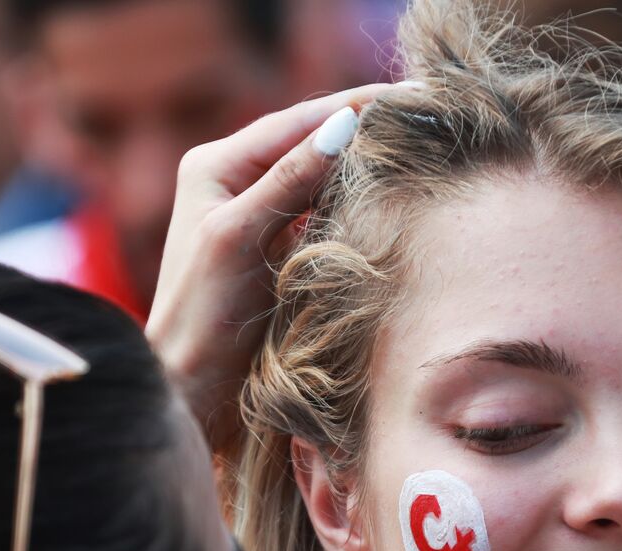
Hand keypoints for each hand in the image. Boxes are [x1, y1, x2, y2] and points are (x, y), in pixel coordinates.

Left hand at [147, 83, 405, 450]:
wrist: (194, 387)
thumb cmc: (202, 314)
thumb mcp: (239, 238)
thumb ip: (289, 181)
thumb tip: (344, 125)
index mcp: (216, 165)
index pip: (295, 122)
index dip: (352, 105)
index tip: (410, 93)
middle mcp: (236, 181)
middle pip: (310, 141)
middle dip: (364, 127)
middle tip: (427, 111)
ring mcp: (258, 214)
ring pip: (321, 175)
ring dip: (364, 162)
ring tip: (419, 144)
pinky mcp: (279, 248)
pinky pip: (324, 210)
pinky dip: (355, 200)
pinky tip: (390, 193)